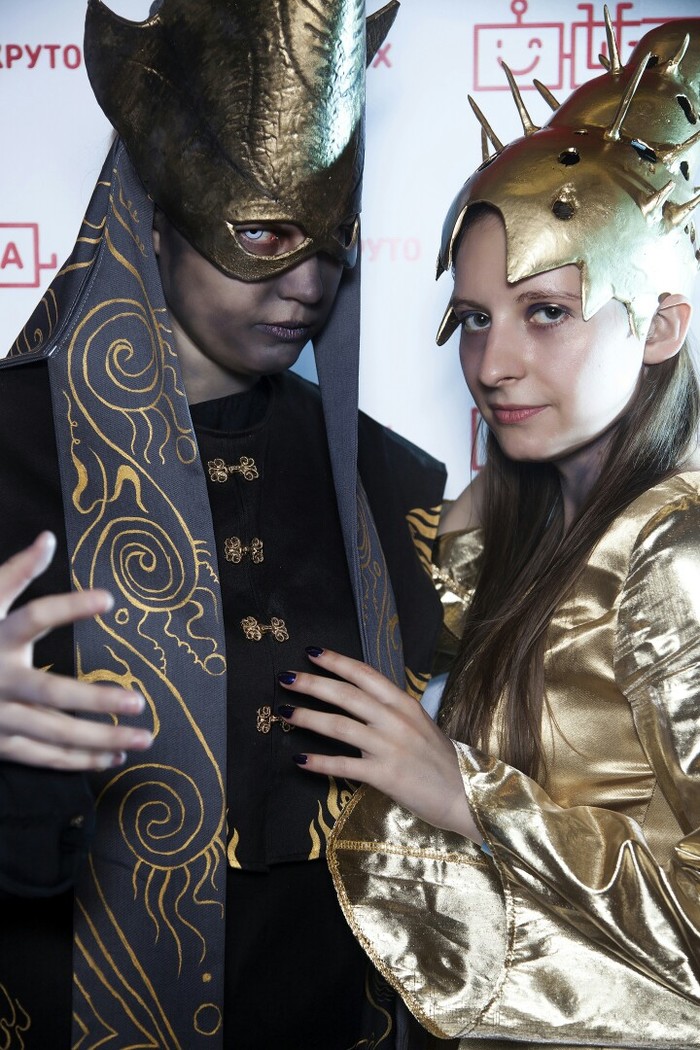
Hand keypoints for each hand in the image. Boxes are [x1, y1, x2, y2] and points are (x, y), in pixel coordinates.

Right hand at [0, 533, 152, 770]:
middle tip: (138, 701)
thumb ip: (13, 573)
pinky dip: (78, 760)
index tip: (109, 598)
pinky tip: (113, 757)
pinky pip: (43, 756)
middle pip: (49, 692)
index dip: (69, 606)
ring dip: (99, 739)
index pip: (34, 617)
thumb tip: (47, 538)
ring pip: (52, 732)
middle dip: (94, 700)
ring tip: (142, 737)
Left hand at [278, 648, 479, 840]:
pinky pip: (344, 765)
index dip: (337, 661)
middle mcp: (395, 720)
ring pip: (340, 725)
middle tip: (286, 677)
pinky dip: (319, 762)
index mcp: (404, 703)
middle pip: (346, 694)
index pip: (365, 674)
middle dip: (313, 684)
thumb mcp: (419, 723)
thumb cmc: (439, 759)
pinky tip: (299, 759)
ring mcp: (390, 747)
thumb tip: (359, 697)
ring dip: (308, 717)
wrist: (466, 793)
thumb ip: (391, 710)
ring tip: (284, 712)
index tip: (312, 652)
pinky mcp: (385, 775)